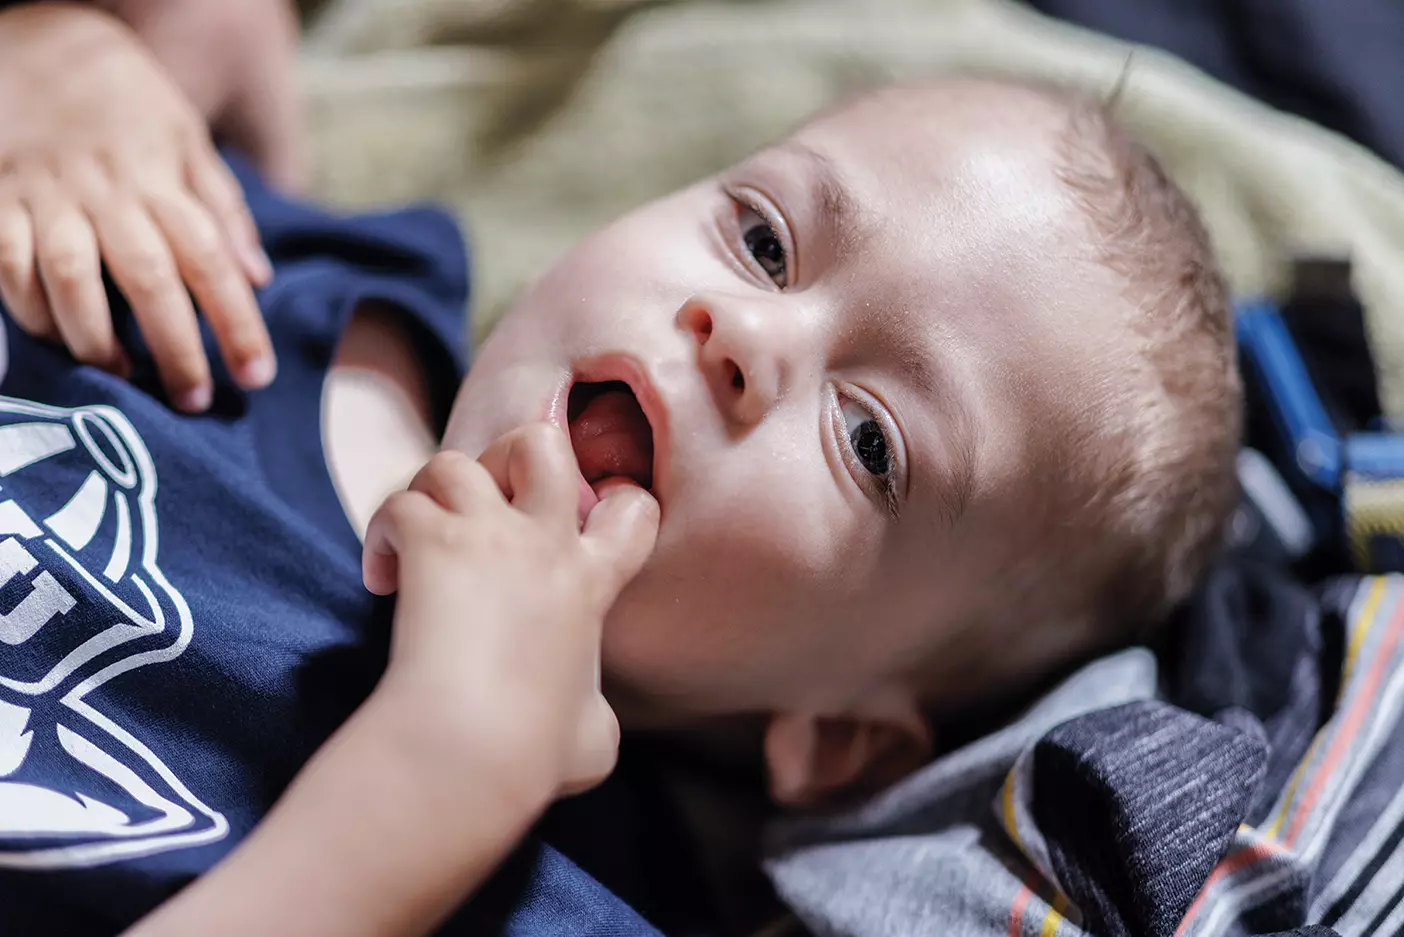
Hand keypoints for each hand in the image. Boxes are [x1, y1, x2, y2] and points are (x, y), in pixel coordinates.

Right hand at [0, 4, 273, 411]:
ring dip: (94, 336)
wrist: (42, 48)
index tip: (256, 375)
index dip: (236, 323)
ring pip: (68, 276)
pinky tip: (56, 341)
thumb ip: (224, 212)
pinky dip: (29, 310)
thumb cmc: (131, 108)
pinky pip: (7, 266)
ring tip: (121, 377)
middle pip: (147, 279)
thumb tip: (258, 278)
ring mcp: (47, 199)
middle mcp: (107, 195)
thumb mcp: (191, 143)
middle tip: (195, 400)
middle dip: (175, 347)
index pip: (211, 262)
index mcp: (162, 183)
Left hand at [363, 426, 659, 801]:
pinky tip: (381, 576)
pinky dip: (384, 532)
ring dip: (433, 492)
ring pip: (455, 462)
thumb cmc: (534, 750)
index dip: (612, 502)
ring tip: (421, 535)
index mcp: (592, 584)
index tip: (578, 524)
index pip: (633, 509)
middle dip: (512, 456)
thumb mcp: (598, 736)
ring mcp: (487, 536)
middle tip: (488, 503)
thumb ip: (598, 710)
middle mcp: (545, 544)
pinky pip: (400, 504)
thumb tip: (591, 723)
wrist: (473, 745)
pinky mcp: (430, 544)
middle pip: (540, 444)